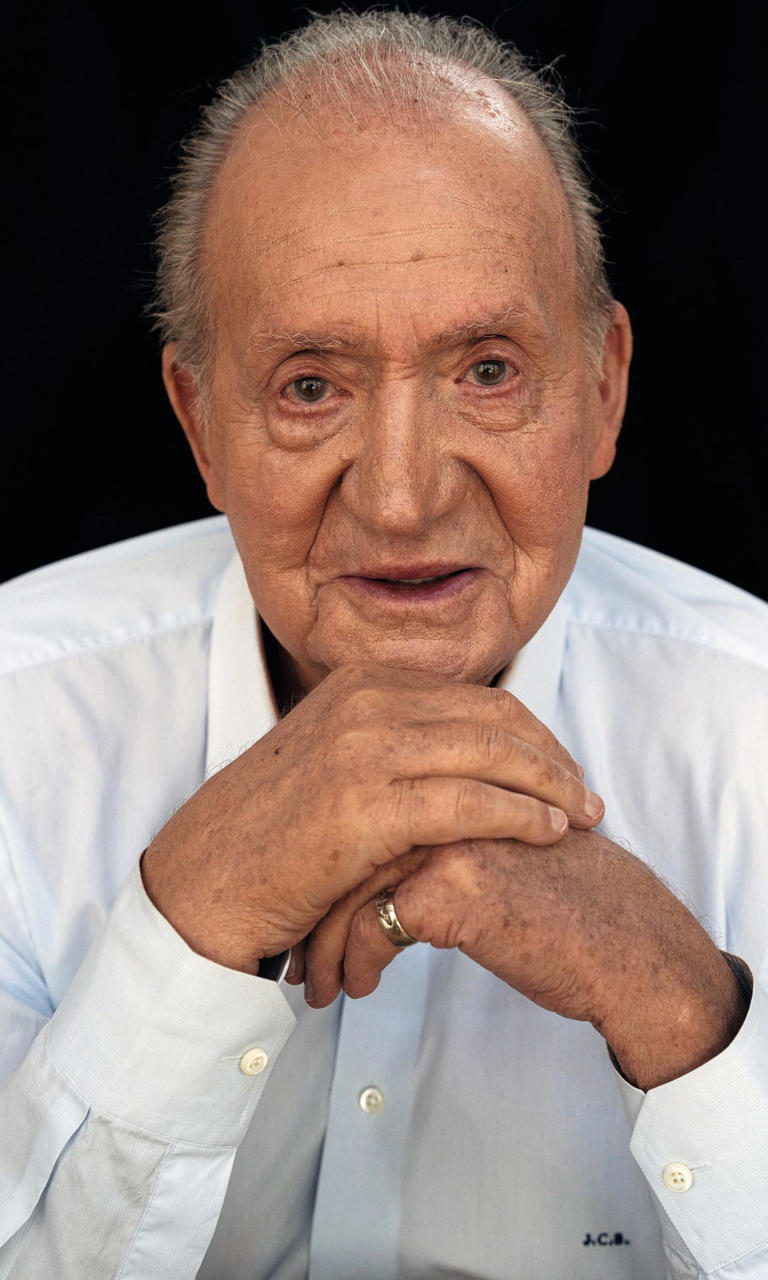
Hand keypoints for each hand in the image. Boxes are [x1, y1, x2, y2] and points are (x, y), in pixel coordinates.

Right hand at [140, 663, 603, 973]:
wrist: (205, 883)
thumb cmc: (270, 836)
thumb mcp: (330, 761)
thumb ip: (390, 742)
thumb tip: (458, 752)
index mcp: (361, 683)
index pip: (476, 695)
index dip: (532, 732)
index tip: (561, 767)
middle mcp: (366, 700)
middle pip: (496, 717)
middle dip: (552, 757)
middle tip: (589, 795)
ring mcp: (365, 746)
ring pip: (494, 753)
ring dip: (552, 787)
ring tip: (586, 819)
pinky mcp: (367, 803)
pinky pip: (472, 802)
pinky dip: (523, 816)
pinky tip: (549, 835)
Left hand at [302, 828, 747, 1088]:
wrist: (626, 945)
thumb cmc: (566, 904)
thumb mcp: (496, 845)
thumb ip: (441, 828)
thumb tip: (371, 860)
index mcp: (453, 772)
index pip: (356, 802)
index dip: (326, 861)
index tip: (307, 905)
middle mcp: (446, 790)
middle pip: (342, 840)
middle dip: (312, 903)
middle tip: (298, 952)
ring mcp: (447, 832)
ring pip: (346, 883)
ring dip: (325, 942)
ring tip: (319, 982)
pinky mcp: (453, 884)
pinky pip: (371, 926)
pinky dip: (356, 964)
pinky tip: (361, 987)